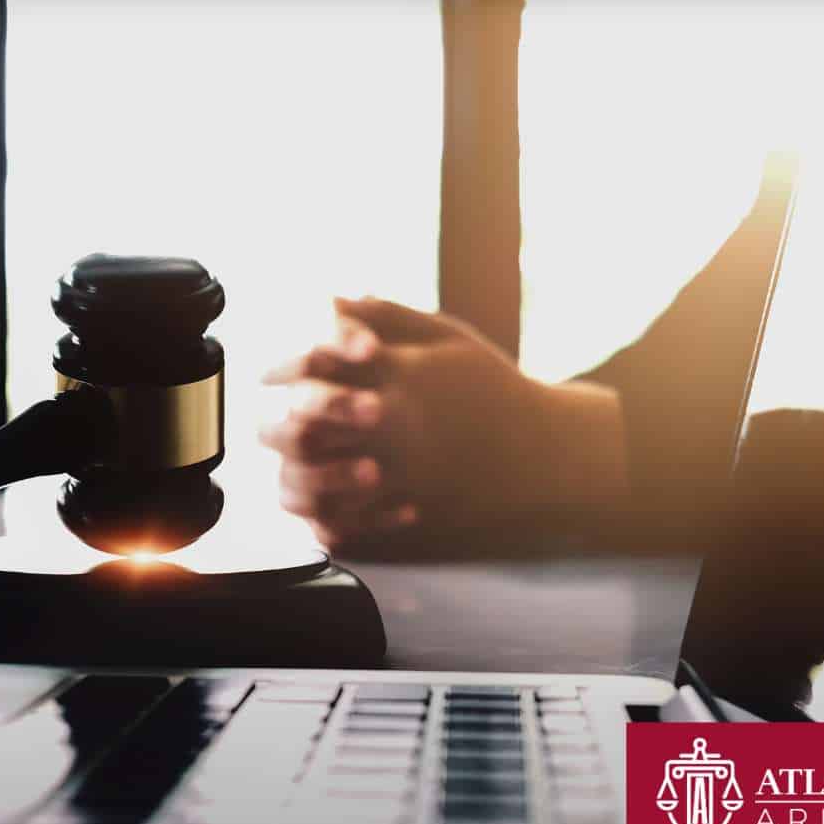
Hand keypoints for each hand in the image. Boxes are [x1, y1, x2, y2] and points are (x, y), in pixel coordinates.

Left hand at [260, 298, 559, 553]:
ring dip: (295, 469)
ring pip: (311, 480)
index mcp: (397, 373)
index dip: (286, 363)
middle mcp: (392, 422)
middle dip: (281, 419)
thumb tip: (332, 299)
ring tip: (303, 460)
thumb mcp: (448, 337)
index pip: (315, 361)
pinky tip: (327, 501)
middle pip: (300, 424)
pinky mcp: (405, 511)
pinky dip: (323, 517)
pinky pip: (342, 525)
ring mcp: (397, 472)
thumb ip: (388, 315)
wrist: (544, 453)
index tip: (279, 369)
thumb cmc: (494, 389)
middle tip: (284, 417)